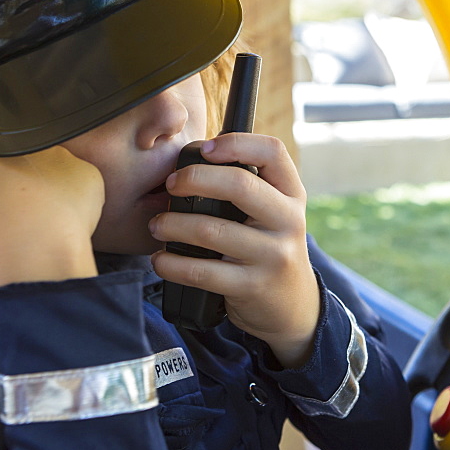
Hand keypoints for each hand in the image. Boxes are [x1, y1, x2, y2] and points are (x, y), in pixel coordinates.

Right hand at [0, 146, 102, 286]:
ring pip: (55, 171)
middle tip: (17, 214)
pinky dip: (78, 202)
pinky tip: (67, 223)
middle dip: (20, 181)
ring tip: (43, 222)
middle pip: (22, 159)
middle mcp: (24, 143)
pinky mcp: (88, 174)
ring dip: (51, 190)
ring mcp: (60, 155)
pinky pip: (84, 186)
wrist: (30, 249)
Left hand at [149, 133, 320, 368]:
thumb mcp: (275, 213)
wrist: (293, 306)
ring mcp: (273, 255)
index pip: (272, 152)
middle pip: (240, 185)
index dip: (237, 143)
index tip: (205, 148)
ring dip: (173, 225)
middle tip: (171, 184)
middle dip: (195, 179)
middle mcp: (288, 221)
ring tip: (156, 225)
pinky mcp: (252, 286)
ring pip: (212, 230)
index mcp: (291, 194)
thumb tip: (193, 158)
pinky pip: (202, 272)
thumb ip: (249, 186)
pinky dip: (172, 264)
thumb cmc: (269, 247)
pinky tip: (159, 260)